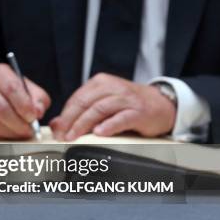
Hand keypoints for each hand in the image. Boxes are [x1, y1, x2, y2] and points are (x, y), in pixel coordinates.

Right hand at [0, 64, 50, 139]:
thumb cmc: (12, 92)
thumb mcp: (28, 89)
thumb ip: (38, 99)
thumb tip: (38, 112)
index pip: (11, 88)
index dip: (24, 105)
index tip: (33, 116)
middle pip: (0, 108)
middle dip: (18, 122)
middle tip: (30, 129)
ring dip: (12, 132)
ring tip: (22, 132)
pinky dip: (3, 137)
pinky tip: (11, 134)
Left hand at [50, 73, 176, 140]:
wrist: (163, 104)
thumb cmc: (130, 105)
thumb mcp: (104, 103)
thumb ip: (81, 112)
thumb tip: (56, 124)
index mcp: (101, 83)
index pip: (77, 98)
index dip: (64, 115)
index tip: (56, 129)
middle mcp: (113, 87)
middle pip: (85, 103)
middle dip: (70, 121)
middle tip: (61, 135)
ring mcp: (126, 99)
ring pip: (99, 109)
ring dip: (83, 124)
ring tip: (73, 136)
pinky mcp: (139, 111)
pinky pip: (121, 118)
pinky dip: (108, 126)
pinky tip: (99, 133)